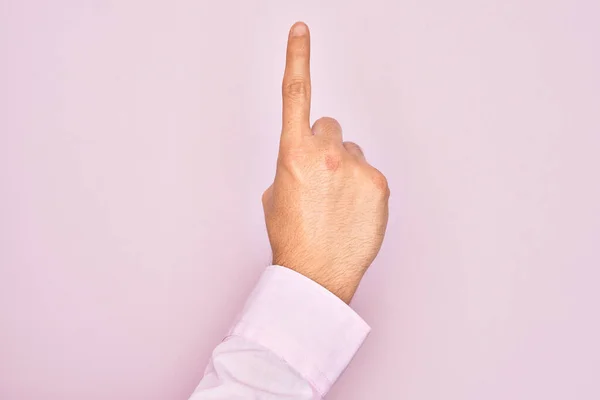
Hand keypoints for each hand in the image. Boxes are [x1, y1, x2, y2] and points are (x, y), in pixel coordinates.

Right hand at [262, 22, 389, 303]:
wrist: (316, 274)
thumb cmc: (291, 237)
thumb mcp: (276, 194)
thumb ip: (291, 163)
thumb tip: (307, 158)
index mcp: (293, 152)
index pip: (295, 94)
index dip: (297, 58)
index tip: (302, 31)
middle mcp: (327, 152)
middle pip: (330, 127)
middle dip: (324, 146)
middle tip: (321, 179)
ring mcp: (357, 167)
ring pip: (352, 151)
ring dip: (345, 167)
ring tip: (336, 203)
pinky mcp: (380, 184)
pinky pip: (369, 172)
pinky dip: (362, 186)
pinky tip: (352, 211)